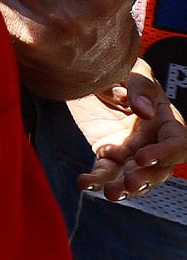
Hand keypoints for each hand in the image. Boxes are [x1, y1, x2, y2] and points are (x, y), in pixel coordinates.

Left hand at [73, 61, 186, 199]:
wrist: (90, 70)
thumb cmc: (121, 66)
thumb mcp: (132, 69)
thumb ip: (140, 87)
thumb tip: (146, 113)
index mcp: (166, 119)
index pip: (177, 144)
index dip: (164, 154)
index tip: (142, 157)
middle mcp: (152, 139)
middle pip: (159, 169)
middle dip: (147, 179)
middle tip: (129, 183)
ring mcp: (130, 149)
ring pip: (134, 177)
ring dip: (125, 188)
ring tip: (110, 193)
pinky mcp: (107, 153)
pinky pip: (105, 172)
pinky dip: (96, 180)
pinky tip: (83, 183)